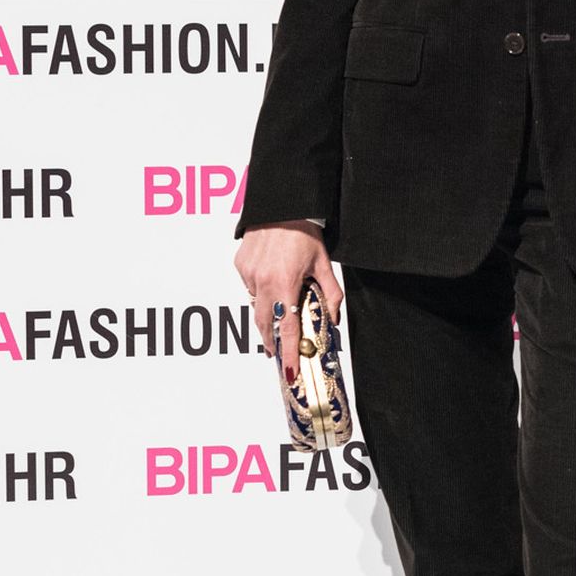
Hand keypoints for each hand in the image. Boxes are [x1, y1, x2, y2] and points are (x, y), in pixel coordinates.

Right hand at [233, 222, 341, 381]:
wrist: (281, 204)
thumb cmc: (303, 231)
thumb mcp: (323, 263)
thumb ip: (331, 293)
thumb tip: (334, 317)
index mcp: (285, 283)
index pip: (287, 328)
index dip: (289, 353)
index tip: (289, 371)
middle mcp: (263, 282)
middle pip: (265, 324)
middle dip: (271, 341)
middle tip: (278, 353)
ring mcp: (249, 274)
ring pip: (256, 306)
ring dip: (267, 316)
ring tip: (277, 318)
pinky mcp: (240, 266)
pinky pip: (249, 288)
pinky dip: (259, 293)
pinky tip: (270, 284)